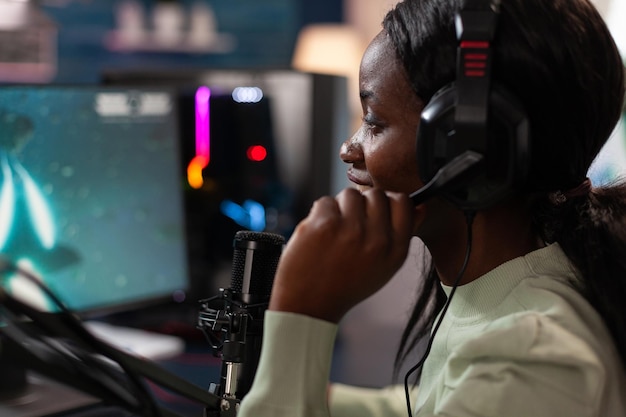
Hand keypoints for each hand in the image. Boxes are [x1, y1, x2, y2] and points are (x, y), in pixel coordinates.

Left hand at [269, 187, 419, 322]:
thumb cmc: (346, 285)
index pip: (403, 203)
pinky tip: (318, 235)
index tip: (376, 211)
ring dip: (341, 207)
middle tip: (350, 224)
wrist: (309, 306)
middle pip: (376, 194)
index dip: (388, 202)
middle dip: (363, 204)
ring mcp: (350, 230)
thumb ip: (402, 236)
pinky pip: (326, 201)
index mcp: (395, 250)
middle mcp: (376, 240)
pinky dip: (319, 214)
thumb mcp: (384, 268)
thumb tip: (419, 207)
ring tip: (334, 230)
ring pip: (350, 194)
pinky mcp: (323, 225)